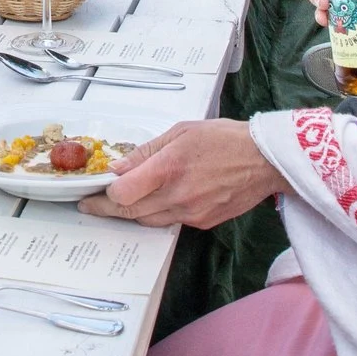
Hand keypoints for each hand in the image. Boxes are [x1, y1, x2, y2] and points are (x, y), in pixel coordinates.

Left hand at [77, 120, 286, 228]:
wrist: (265, 161)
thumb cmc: (225, 139)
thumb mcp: (181, 133)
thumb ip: (146, 152)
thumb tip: (118, 168)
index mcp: (169, 168)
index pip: (122, 193)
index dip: (104, 193)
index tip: (93, 190)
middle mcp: (177, 196)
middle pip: (130, 211)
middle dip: (107, 209)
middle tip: (91, 205)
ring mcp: (191, 213)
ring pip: (148, 220)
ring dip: (133, 211)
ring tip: (125, 199)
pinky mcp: (203, 223)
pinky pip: (171, 221)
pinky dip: (160, 211)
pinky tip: (161, 197)